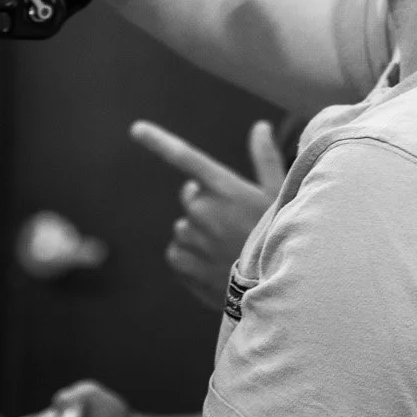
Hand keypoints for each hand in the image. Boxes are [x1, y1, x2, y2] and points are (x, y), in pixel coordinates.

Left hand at [130, 119, 284, 311]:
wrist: (278, 290)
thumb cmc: (280, 239)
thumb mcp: (280, 198)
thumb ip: (266, 159)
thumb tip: (260, 126)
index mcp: (225, 188)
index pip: (186, 157)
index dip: (158, 141)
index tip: (135, 129)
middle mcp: (203, 209)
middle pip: (191, 196)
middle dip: (206, 205)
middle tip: (234, 224)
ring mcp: (191, 236)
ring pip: (185, 226)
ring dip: (200, 234)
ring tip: (229, 250)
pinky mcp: (182, 262)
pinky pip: (177, 251)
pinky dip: (190, 257)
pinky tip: (215, 265)